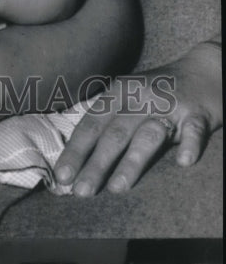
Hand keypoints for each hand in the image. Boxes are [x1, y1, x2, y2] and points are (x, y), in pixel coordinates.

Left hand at [54, 40, 221, 195]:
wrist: (202, 72)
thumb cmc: (155, 94)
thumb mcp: (126, 99)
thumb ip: (106, 123)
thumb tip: (76, 159)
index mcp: (118, 93)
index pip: (91, 124)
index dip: (76, 150)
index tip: (61, 176)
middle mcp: (139, 97)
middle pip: (114, 134)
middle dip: (96, 163)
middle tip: (82, 191)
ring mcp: (168, 106)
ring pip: (147, 136)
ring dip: (131, 162)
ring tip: (117, 188)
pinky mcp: (196, 114)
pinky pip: (193, 131)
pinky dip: (189, 145)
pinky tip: (183, 162)